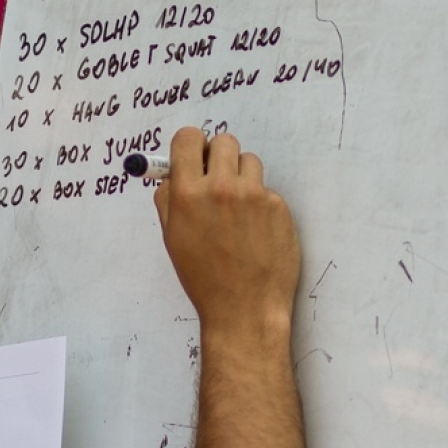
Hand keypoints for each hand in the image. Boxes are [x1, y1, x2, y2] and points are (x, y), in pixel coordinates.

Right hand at [153, 128, 301, 333]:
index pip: (188, 138)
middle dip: (219, 157)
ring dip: (242, 176)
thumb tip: (172, 173)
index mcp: (187, 195)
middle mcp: (221, 188)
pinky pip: (266, 189)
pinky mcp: (278, 206)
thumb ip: (169, 200)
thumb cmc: (204, 279)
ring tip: (239, 209)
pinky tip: (255, 230)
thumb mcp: (172, 238)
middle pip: (223, 141)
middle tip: (218, 182)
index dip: (191, 146)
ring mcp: (254, 195)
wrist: (244, 308)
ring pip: (249, 161)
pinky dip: (260, 203)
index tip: (195, 158)